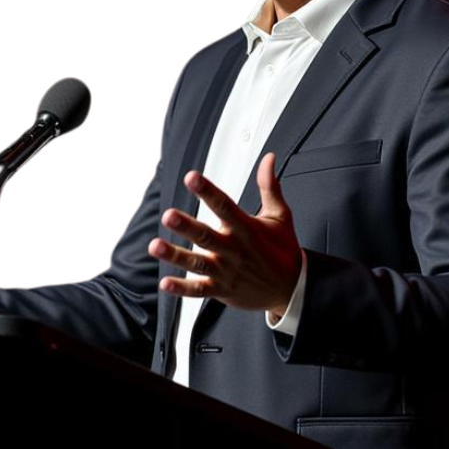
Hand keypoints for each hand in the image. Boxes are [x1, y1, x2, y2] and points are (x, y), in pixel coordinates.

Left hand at [147, 152, 300, 313]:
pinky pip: (199, 290)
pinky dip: (182, 288)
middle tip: (169, 215)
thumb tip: (268, 158)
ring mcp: (227, 271)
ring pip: (198, 263)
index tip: (191, 177)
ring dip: (176, 255)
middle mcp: (234, 250)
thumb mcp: (280, 216)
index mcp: (246, 229)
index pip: (224, 206)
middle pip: (207, 236)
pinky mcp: (222, 290)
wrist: (294, 290)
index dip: (207, 191)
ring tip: (155, 246)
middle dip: (187, 226)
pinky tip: (164, 283)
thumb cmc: (284, 251)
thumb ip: (269, 186)